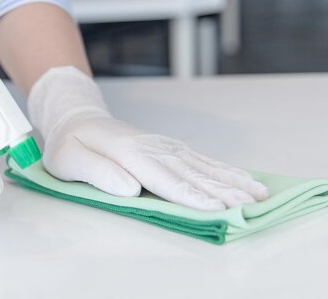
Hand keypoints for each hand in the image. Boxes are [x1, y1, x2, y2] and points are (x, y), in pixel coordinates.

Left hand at [28, 66, 269, 210]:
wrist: (78, 117)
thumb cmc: (70, 144)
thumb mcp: (69, 159)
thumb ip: (97, 172)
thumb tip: (130, 187)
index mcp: (128, 153)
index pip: (163, 178)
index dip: (190, 195)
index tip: (215, 209)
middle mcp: (152, 147)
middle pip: (191, 173)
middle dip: (222, 192)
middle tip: (250, 208)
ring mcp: (163, 145)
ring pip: (201, 165)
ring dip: (231, 181)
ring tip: (258, 194)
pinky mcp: (168, 147)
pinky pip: (200, 158)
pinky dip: (224, 169)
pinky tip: (243, 178)